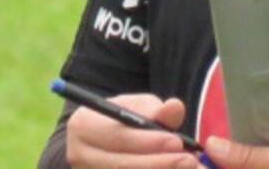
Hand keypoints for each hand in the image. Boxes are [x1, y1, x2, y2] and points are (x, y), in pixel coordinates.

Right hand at [65, 93, 201, 167]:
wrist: (101, 145)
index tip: (177, 142)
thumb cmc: (121, 122)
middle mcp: (79, 155)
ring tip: (185, 167)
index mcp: (82, 126)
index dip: (149, 142)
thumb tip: (175, 107)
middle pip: (122, 165)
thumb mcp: (135, 108)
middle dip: (159, 163)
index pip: (118, 137)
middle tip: (189, 160)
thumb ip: (156, 110)